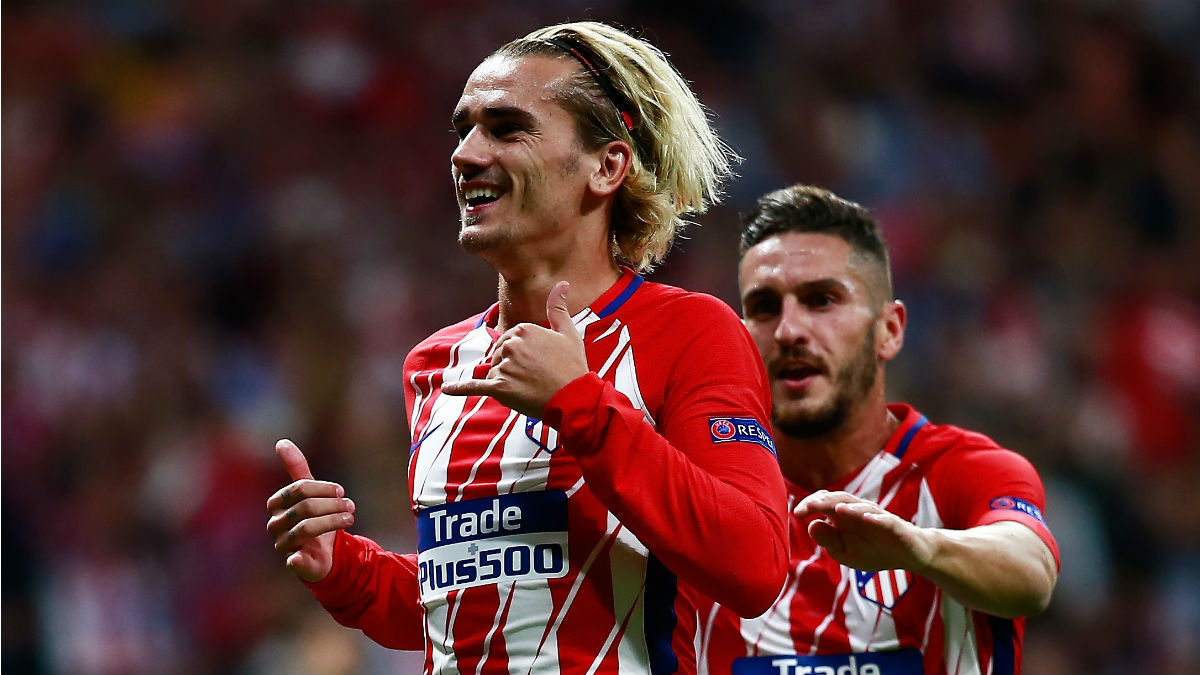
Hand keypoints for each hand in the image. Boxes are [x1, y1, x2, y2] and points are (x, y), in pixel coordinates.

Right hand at [266, 439, 354, 582]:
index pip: (300, 489)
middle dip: (333, 504)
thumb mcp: (308, 492)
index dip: (324, 488)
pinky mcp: (293, 563)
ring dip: (334, 521)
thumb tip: (281, 442)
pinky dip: (298, 559)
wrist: (320, 551)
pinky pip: (293, 561)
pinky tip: (304, 556)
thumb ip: (296, 468)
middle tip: (351, 505)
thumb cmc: (312, 516)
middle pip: (306, 507)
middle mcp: (274, 524)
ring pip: (307, 528)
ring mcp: (282, 544)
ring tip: (351, 518)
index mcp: (276, 504)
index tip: (341, 491)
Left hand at [442, 281, 588, 418]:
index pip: (510, 340)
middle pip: (499, 355)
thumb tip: (562, 283)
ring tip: (530, 388)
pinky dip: (459, 388)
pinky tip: (446, 388)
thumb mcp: (568, 332)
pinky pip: (474, 386)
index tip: (538, 363)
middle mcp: (511, 345)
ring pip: (495, 372)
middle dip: (511, 366)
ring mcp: (504, 366)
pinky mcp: (499, 387)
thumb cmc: (572, 366)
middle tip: (535, 377)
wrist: (575, 398)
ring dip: (507, 382)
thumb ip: (558, 308)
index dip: (523, 354)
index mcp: (523, 329)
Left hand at [794, 490, 933, 572]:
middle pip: (841, 501)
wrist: (909, 555)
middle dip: (825, 502)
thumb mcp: (845, 552)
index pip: (825, 503)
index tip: (798, 512)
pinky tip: (867, 519)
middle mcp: (860, 512)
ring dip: (850, 507)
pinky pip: (886, 520)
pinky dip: (877, 518)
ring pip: (862, 508)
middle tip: (810, 506)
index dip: (811, 504)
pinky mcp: (896, 526)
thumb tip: (811, 525)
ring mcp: (878, 517)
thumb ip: (827, 540)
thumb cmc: (873, 550)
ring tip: (836, 509)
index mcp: (844, 517)